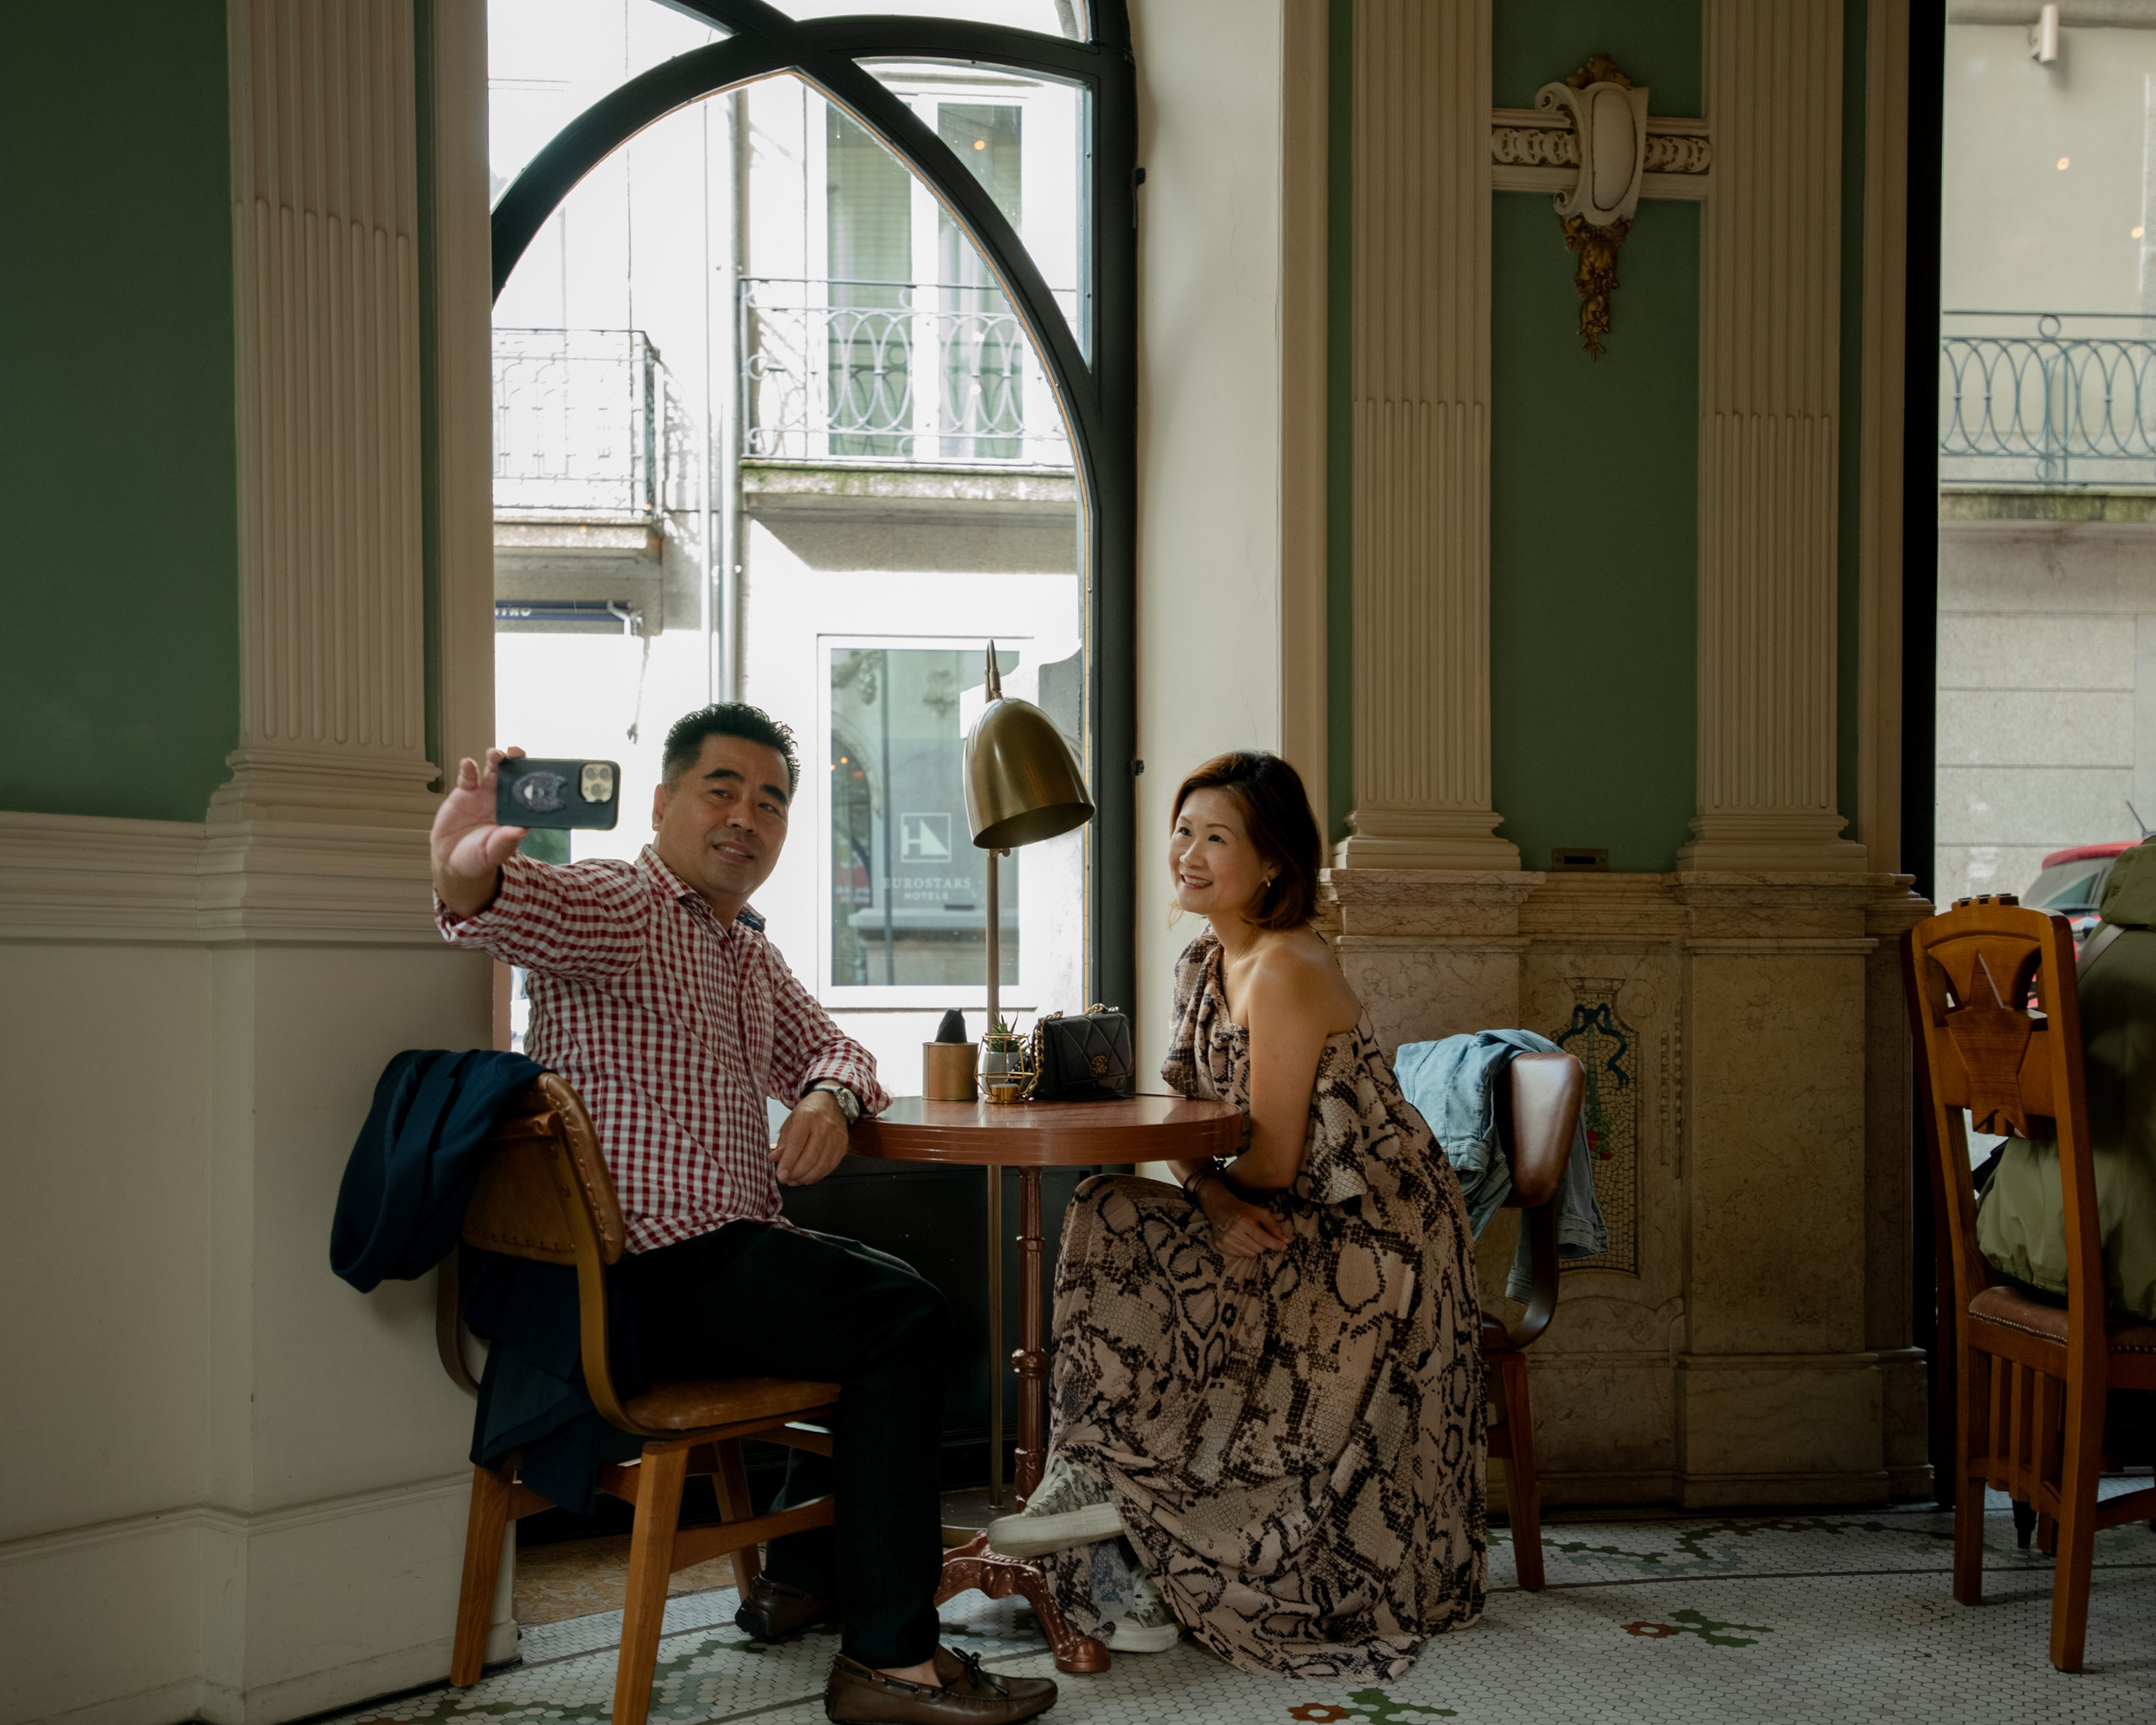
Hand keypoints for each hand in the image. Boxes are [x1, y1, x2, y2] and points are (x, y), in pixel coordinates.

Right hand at [432, 748, 528, 916]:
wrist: (451, 859)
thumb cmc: (478, 858)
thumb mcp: (493, 853)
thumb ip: (506, 840)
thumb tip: (524, 830)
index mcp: (515, 814)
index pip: (529, 794)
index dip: (535, 781)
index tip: (539, 771)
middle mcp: (502, 800)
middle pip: (513, 776)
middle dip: (517, 762)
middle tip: (517, 753)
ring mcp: (483, 794)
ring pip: (492, 771)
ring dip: (495, 760)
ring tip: (495, 755)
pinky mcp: (464, 793)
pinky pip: (468, 777)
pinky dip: (468, 768)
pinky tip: (468, 763)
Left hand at [771, 1088, 849, 1186]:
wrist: (832, 1102)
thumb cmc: (809, 1111)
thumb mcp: (791, 1121)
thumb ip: (783, 1142)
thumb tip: (774, 1159)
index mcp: (807, 1118)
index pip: (797, 1145)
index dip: (788, 1163)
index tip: (781, 1175)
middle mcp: (824, 1127)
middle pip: (810, 1158)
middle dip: (796, 1173)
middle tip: (787, 1179)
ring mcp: (835, 1138)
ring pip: (821, 1165)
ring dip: (806, 1177)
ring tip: (795, 1180)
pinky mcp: (843, 1146)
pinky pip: (831, 1166)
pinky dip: (818, 1175)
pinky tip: (808, 1177)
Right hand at [1197, 1178, 1291, 1256]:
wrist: (1220, 1208)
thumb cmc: (1244, 1210)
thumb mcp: (1260, 1213)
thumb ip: (1274, 1227)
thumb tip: (1286, 1241)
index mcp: (1245, 1222)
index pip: (1263, 1239)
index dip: (1275, 1244)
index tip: (1284, 1247)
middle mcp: (1234, 1233)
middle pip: (1259, 1249)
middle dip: (1263, 1243)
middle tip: (1258, 1234)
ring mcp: (1226, 1241)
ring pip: (1250, 1254)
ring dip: (1254, 1247)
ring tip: (1248, 1236)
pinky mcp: (1221, 1247)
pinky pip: (1240, 1256)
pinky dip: (1244, 1249)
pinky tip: (1240, 1239)